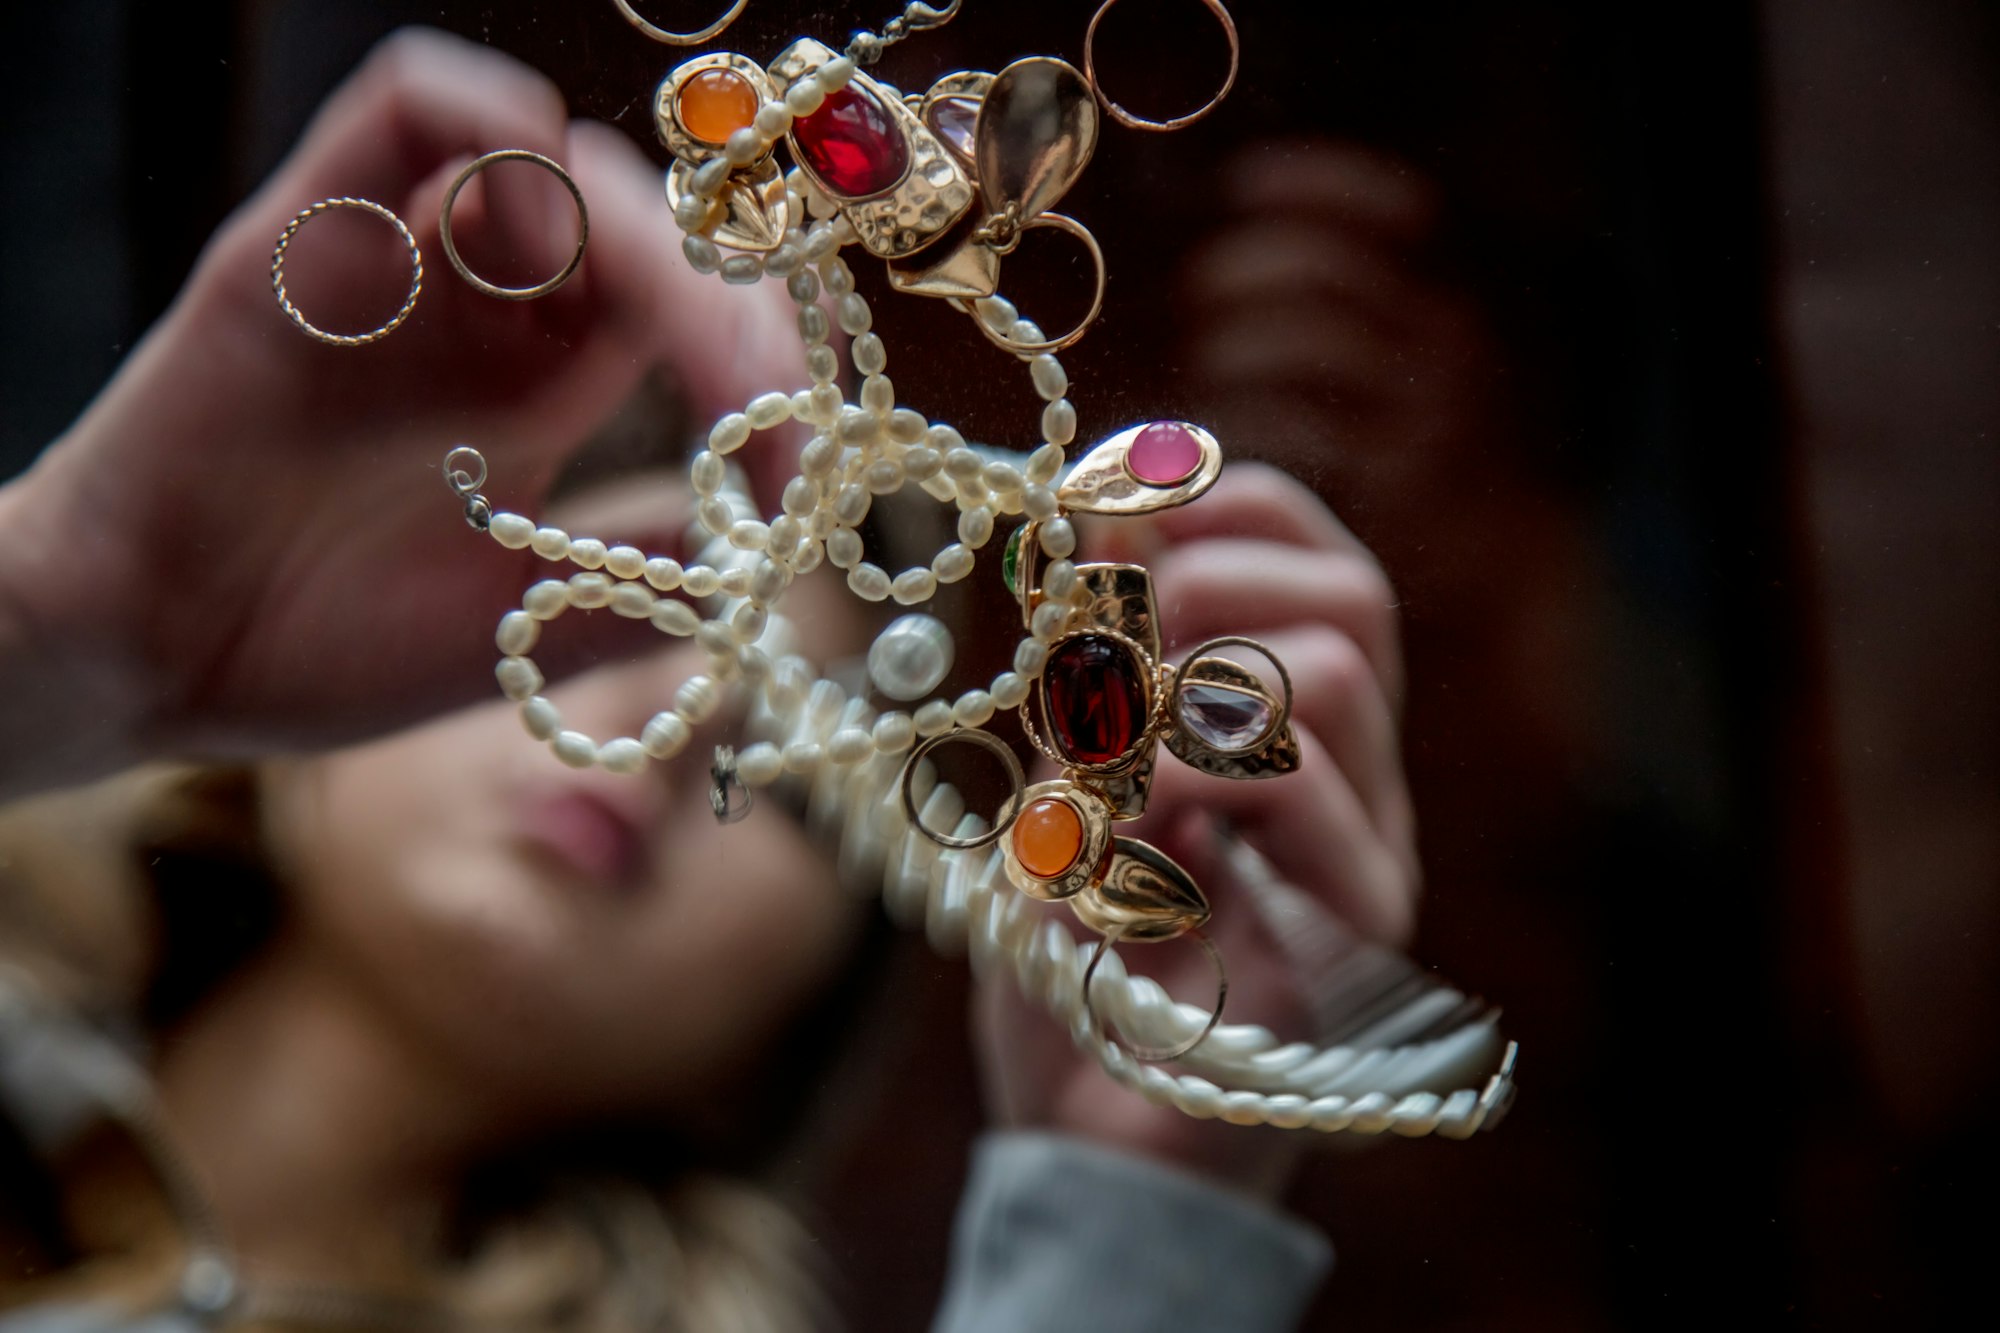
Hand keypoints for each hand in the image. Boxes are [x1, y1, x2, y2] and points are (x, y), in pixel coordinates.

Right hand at [0, 28, 797, 796]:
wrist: (153, 661)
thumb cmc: (323, 646)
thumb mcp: (526, 629)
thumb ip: (647, 586)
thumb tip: (774, 551)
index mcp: (541, 389)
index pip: (686, 314)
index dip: (758, 364)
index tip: (794, 462)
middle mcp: (484, 312)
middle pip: (639, 229)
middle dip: (721, 294)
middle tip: (755, 387)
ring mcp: (402, 267)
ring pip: (544, 159)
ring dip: (634, 215)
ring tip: (670, 312)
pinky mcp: (309, 235)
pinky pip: (401, 109)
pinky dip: (486, 116)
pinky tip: (543, 177)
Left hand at [973, 464, 1417, 1197]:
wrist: (1089, 1137)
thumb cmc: (1075, 962)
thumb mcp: (1060, 783)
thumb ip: (1090, 671)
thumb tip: (1097, 513)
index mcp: (1298, 732)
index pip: (1320, 560)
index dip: (1226, 508)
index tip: (1108, 514)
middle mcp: (1359, 782)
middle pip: (1356, 594)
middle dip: (1210, 580)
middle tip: (1109, 652)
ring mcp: (1372, 853)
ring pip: (1335, 668)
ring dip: (1183, 690)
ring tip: (1104, 782)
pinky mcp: (1358, 928)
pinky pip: (1297, 778)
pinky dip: (1182, 775)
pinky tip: (1123, 843)